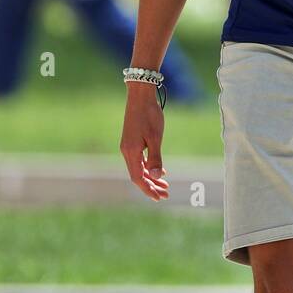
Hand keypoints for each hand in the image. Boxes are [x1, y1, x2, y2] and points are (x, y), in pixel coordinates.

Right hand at [120, 83, 168, 201]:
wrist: (140, 95)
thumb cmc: (149, 115)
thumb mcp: (155, 137)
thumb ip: (155, 158)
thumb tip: (155, 176)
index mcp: (131, 152)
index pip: (138, 178)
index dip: (148, 189)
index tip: (159, 197)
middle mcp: (127, 151)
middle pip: (138, 175)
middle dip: (151, 186)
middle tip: (165, 194)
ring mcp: (129, 146)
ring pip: (139, 168)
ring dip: (151, 177)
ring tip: (165, 185)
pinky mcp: (132, 141)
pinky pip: (140, 159)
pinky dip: (149, 167)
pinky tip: (160, 171)